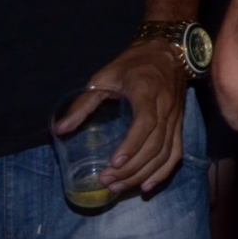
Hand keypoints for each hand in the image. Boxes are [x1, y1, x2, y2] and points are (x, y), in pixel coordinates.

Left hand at [70, 40, 189, 194]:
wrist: (167, 52)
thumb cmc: (132, 64)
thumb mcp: (103, 78)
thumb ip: (83, 104)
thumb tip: (58, 130)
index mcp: (147, 91)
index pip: (145, 122)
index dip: (132, 144)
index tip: (114, 162)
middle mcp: (166, 106)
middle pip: (155, 143)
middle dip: (132, 167)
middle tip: (107, 181)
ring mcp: (176, 117)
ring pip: (165, 152)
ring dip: (144, 173)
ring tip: (120, 187)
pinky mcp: (179, 124)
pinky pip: (176, 152)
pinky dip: (164, 172)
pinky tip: (148, 186)